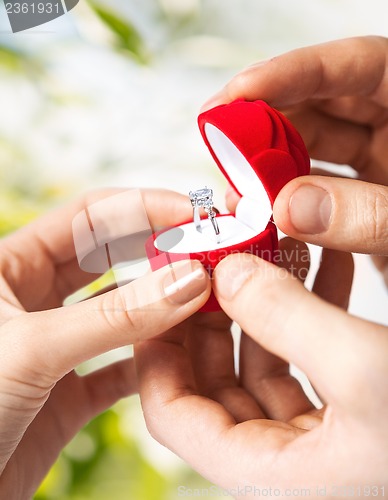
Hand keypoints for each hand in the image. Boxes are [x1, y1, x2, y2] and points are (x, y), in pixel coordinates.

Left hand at [0, 189, 210, 497]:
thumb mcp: (33, 348)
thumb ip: (115, 316)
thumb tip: (187, 280)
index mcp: (10, 267)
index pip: (89, 217)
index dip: (144, 208)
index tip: (193, 212)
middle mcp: (34, 300)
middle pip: (112, 258)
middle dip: (160, 251)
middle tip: (209, 252)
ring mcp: (56, 345)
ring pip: (123, 311)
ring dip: (163, 305)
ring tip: (204, 299)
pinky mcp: (69, 392)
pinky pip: (122, 366)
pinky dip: (154, 361)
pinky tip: (179, 357)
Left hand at [135, 241, 387, 497]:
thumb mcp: (370, 369)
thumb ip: (288, 318)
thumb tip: (230, 275)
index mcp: (275, 470)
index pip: (173, 414)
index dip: (158, 350)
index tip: (164, 288)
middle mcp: (289, 455)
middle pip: (213, 378)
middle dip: (214, 310)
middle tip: (216, 252)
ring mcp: (320, 428)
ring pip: (261, 356)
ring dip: (262, 297)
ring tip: (272, 240)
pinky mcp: (352, 401)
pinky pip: (306, 349)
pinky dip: (305, 303)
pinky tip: (320, 259)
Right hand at [203, 36, 387, 280]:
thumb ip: (370, 215)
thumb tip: (289, 208)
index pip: (361, 67)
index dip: (295, 73)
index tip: (238, 92)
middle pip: (322, 106)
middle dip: (267, 124)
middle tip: (219, 147)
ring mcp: (378, 168)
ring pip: (311, 150)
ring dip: (268, 168)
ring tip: (234, 190)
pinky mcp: (360, 205)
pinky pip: (313, 191)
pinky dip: (284, 202)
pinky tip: (261, 216)